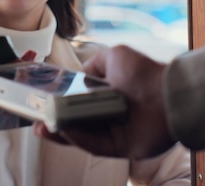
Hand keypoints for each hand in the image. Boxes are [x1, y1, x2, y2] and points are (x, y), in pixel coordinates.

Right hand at [33, 45, 175, 159]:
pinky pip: (95, 146)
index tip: (43, 102)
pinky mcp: (122, 148)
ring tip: (42, 127)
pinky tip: (64, 131)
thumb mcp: (115, 56)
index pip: (79, 103)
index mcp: (109, 95)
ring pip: (82, 137)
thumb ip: (96, 64)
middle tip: (36, 120)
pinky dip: (79, 140)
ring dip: (61, 133)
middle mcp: (111, 115)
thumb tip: (81, 73)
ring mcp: (116, 133)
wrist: (168, 95)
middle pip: (76, 123)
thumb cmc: (144, 73)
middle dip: (55, 122)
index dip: (60, 104)